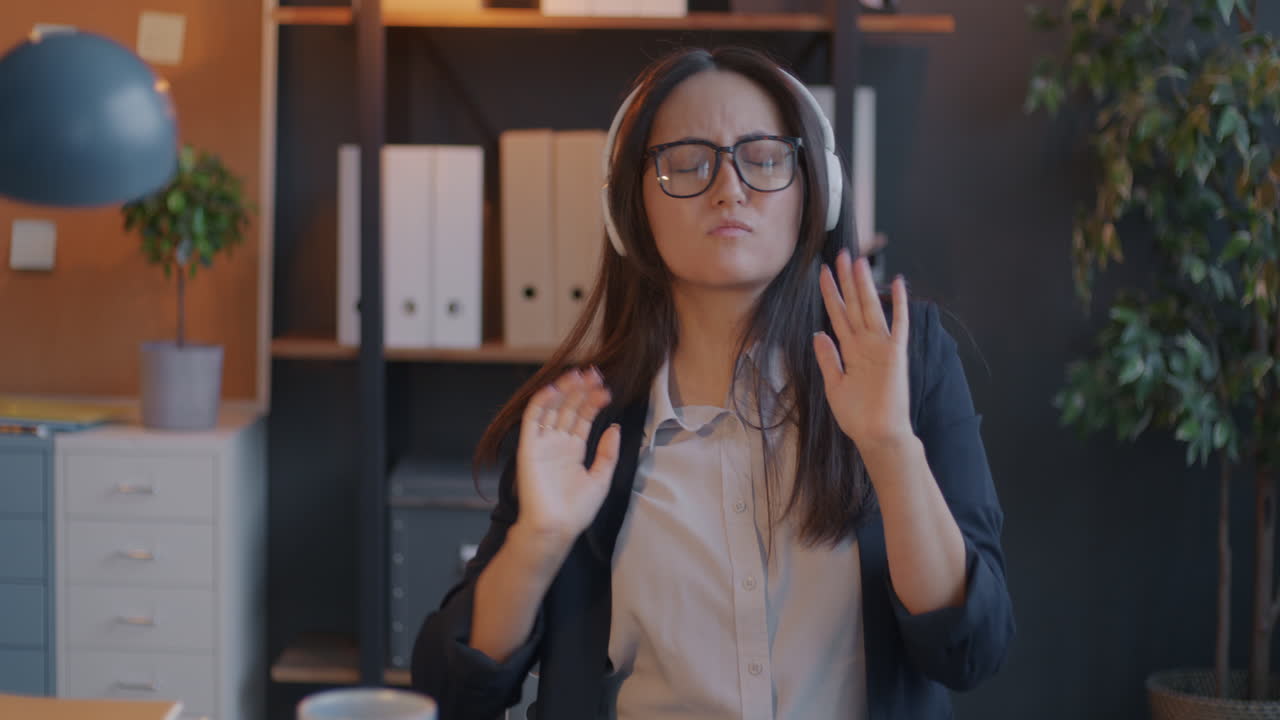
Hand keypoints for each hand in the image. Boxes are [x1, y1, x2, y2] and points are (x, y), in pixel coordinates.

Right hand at [513, 367, 620, 549]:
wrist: (555, 528)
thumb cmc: (576, 510)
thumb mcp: (601, 479)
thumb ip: (608, 453)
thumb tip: (614, 428)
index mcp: (573, 450)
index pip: (583, 417)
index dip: (593, 401)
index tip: (606, 388)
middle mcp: (557, 443)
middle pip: (569, 408)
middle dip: (581, 390)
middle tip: (594, 372)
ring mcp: (543, 444)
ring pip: (552, 408)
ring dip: (564, 390)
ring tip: (579, 375)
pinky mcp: (529, 447)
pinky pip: (533, 419)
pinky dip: (542, 402)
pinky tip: (555, 388)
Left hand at [813, 250, 913, 461]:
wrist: (877, 435)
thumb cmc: (857, 416)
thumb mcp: (833, 385)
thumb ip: (827, 358)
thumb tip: (818, 333)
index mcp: (849, 351)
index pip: (837, 315)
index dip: (830, 293)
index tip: (823, 273)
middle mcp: (865, 344)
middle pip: (853, 305)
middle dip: (847, 280)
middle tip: (841, 254)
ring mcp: (881, 347)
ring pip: (871, 309)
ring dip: (864, 285)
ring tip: (858, 262)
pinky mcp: (896, 355)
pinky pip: (898, 325)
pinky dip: (899, 305)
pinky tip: (898, 284)